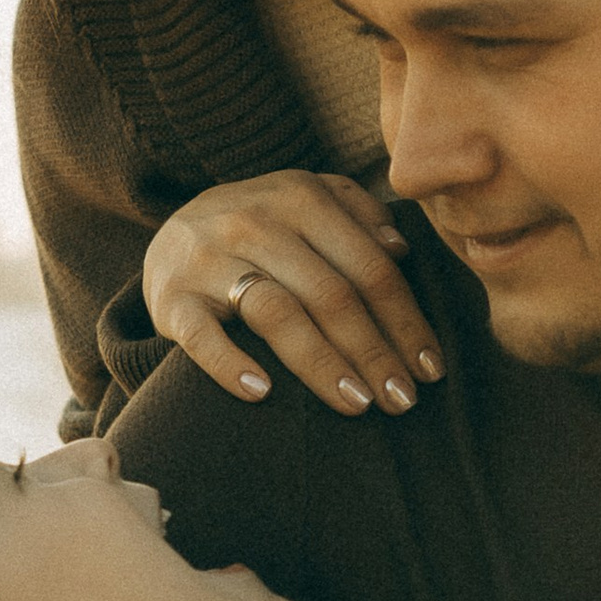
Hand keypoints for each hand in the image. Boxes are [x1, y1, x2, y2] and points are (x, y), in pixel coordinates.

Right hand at [140, 172, 439, 415]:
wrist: (173, 231)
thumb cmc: (264, 228)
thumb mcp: (309, 201)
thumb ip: (358, 213)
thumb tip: (400, 249)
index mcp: (300, 197)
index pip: (368, 266)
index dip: (405, 321)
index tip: (430, 369)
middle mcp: (253, 221)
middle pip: (330, 293)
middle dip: (374, 352)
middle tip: (402, 400)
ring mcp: (208, 258)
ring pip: (277, 313)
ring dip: (323, 364)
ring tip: (357, 403)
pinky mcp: (170, 296)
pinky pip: (201, 335)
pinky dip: (229, 363)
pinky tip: (261, 393)